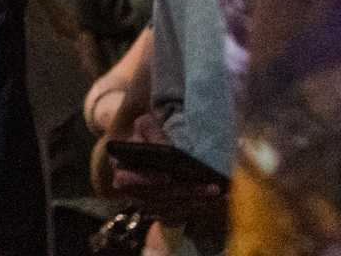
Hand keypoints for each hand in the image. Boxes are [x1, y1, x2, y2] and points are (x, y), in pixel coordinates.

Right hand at [106, 115, 227, 223]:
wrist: (151, 150)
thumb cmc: (146, 136)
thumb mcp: (145, 126)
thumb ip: (153, 132)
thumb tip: (168, 147)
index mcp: (121, 170)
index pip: (127, 180)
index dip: (147, 180)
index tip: (167, 177)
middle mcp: (132, 193)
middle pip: (159, 197)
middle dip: (186, 191)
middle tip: (211, 187)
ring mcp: (148, 205)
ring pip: (172, 209)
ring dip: (197, 202)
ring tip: (219, 193)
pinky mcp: (162, 213)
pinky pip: (181, 215)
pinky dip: (199, 208)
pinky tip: (216, 201)